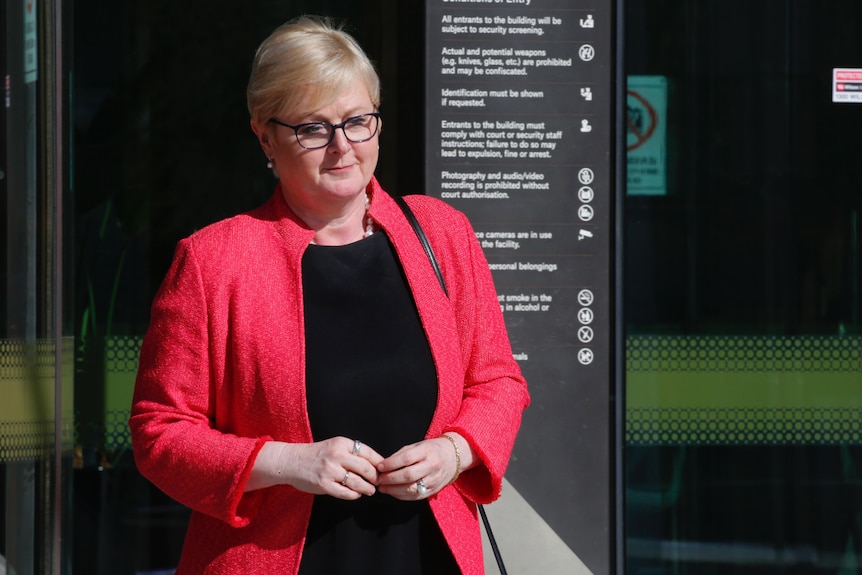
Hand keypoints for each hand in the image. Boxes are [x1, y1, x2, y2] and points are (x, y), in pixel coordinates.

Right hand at [248, 437, 382, 499]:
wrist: (292, 461)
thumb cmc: (316, 455)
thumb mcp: (334, 446)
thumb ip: (351, 453)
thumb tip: (375, 464)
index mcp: (342, 443)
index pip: (368, 453)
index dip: (379, 464)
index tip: (384, 470)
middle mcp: (337, 455)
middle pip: (366, 468)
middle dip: (375, 477)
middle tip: (378, 482)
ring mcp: (330, 470)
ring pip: (357, 482)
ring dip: (367, 488)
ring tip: (370, 490)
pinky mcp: (324, 484)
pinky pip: (346, 493)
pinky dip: (354, 495)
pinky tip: (356, 494)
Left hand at [376, 437, 458, 500]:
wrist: (453, 457)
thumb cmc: (431, 450)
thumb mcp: (417, 445)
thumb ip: (401, 454)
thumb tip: (384, 465)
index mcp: (427, 451)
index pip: (406, 458)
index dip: (391, 464)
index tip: (380, 467)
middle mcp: (432, 466)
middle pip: (408, 475)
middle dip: (390, 479)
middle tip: (379, 479)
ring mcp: (434, 480)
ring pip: (411, 488)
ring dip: (394, 490)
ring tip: (383, 488)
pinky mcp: (434, 490)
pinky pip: (416, 496)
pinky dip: (402, 496)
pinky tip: (393, 493)